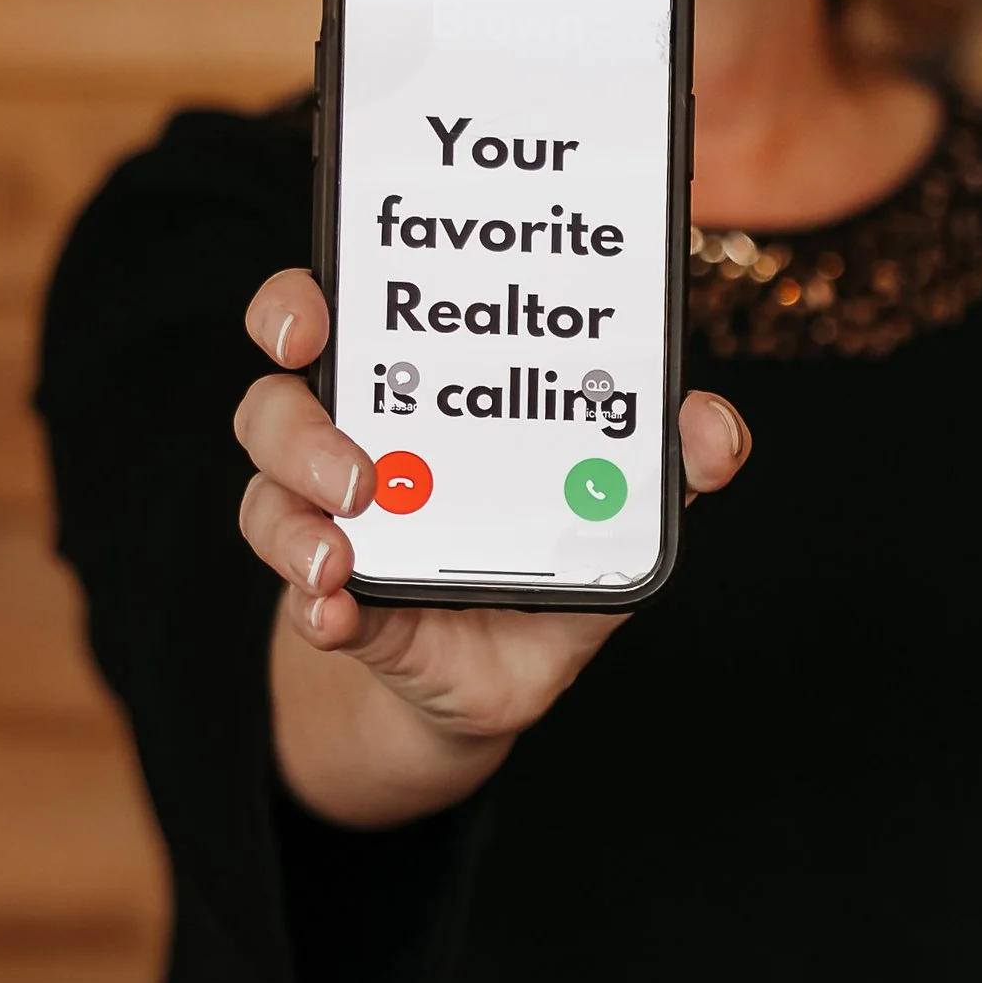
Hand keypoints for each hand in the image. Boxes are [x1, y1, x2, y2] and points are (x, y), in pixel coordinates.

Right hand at [235, 266, 747, 824]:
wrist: (512, 675)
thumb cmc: (556, 558)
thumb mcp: (620, 509)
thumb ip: (671, 464)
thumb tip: (714, 425)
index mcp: (413, 399)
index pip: (326, 321)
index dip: (297, 308)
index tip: (312, 323)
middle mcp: (354, 450)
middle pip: (273, 406)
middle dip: (294, 426)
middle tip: (354, 470)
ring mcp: (333, 531)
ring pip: (268, 500)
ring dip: (295, 524)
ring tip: (339, 557)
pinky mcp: (337, 610)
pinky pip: (301, 603)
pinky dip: (316, 608)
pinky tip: (337, 614)